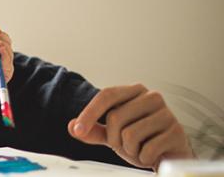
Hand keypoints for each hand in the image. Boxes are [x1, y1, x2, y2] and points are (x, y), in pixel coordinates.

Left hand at [0, 28, 13, 148]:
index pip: (0, 39)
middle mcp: (1, 55)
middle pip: (6, 42)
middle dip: (1, 37)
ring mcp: (6, 63)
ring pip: (9, 49)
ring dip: (2, 43)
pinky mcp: (8, 71)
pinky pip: (8, 60)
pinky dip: (5, 53)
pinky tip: (0, 49)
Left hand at [68, 83, 193, 169]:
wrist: (170, 156)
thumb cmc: (141, 140)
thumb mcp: (112, 134)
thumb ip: (92, 130)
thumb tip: (72, 126)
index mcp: (135, 91)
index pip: (107, 95)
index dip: (89, 113)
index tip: (77, 129)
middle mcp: (152, 97)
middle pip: (115, 117)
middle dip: (114, 138)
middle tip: (125, 145)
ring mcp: (167, 114)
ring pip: (130, 134)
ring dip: (129, 149)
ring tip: (139, 148)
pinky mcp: (177, 132)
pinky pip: (147, 149)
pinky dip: (143, 157)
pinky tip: (151, 155)